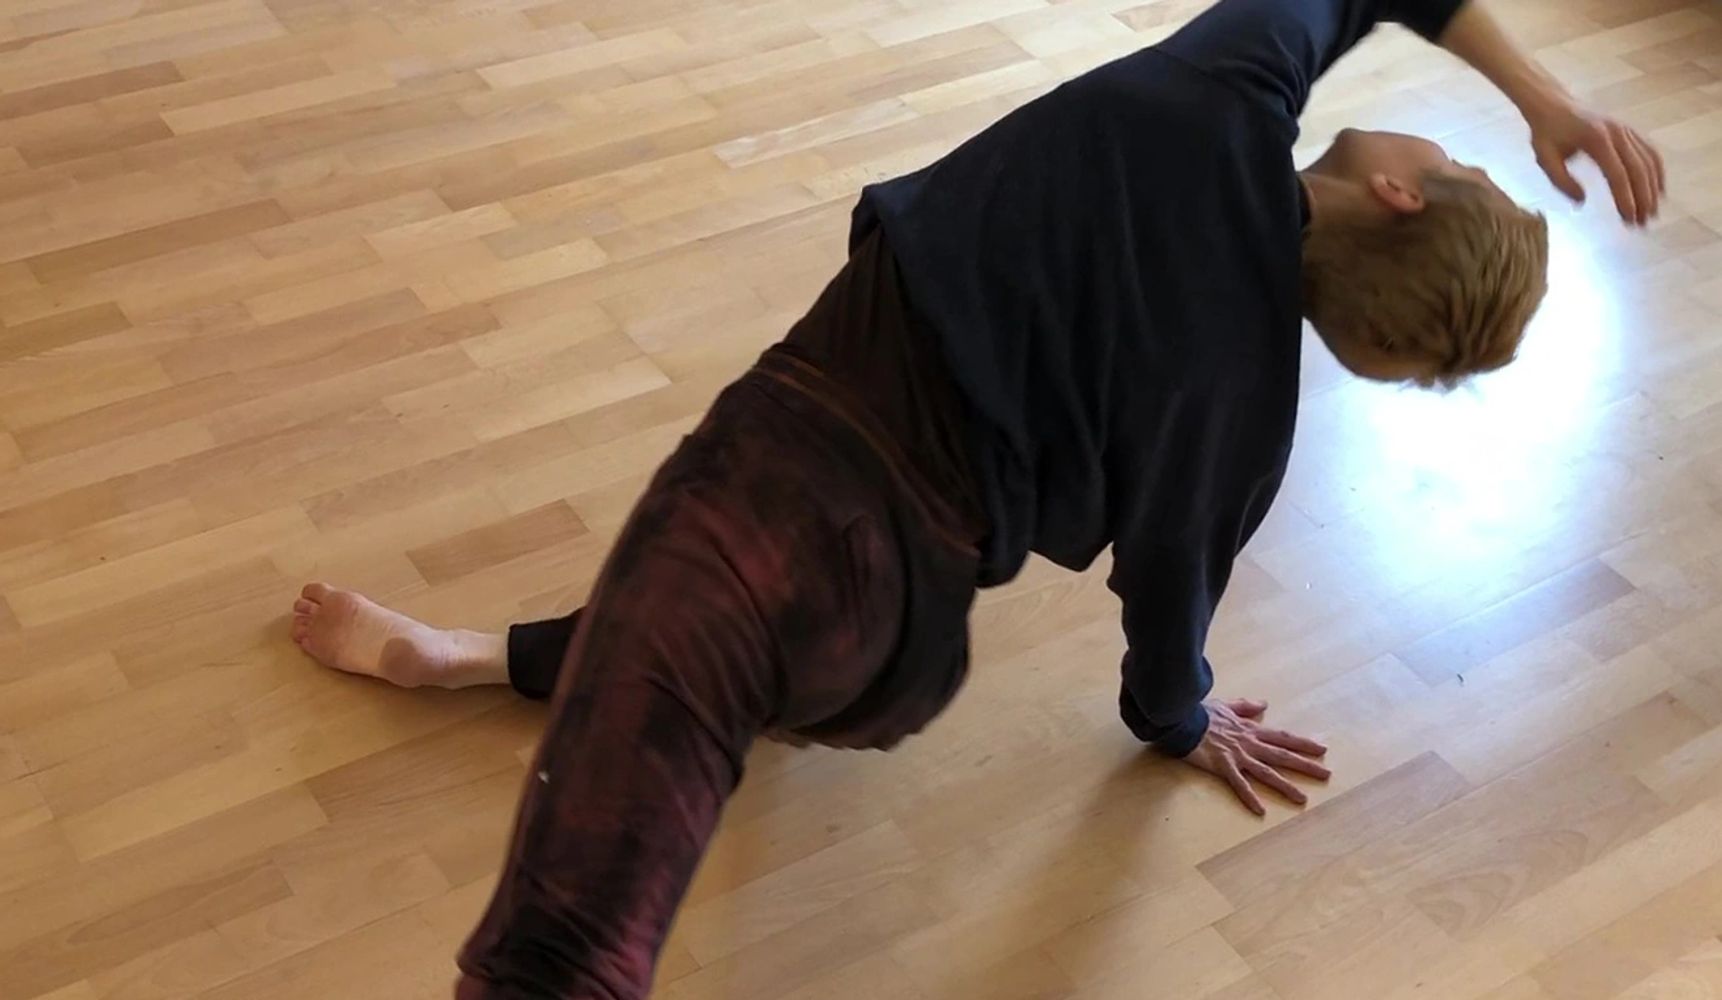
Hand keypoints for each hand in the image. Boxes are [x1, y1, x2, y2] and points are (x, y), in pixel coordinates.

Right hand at [1181, 699, 1329, 815]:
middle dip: (1305, 765)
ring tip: (1302, 799)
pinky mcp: (1223, 766)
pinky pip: (1238, 784)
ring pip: (1266, 772)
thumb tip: (1263, 704)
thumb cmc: (1200, 712)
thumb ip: (1245, 706)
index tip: (1322, 750)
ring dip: (1285, 785)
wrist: (1181, 717)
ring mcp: (1237, 755)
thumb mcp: (1226, 705)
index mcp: (1250, 730)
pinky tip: (1260, 810)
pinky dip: (1249, 797)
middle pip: (1282, 755)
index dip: (1303, 744)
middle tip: (1326, 775)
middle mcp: (1249, 743)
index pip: (1282, 737)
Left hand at [1526, 100, 1665, 225]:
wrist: (1554, 104)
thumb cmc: (1546, 134)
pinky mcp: (1630, 131)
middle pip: (1638, 169)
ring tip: (1651, 212)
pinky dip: (1656, 171)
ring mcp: (1627, 130)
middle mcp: (1617, 133)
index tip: (1629, 219)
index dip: (1625, 198)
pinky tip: (1658, 190)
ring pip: (1649, 161)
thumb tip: (1582, 202)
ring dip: (1653, 188)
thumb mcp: (1545, 159)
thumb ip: (1562, 182)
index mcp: (1596, 140)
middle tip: (1642, 223)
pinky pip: (1649, 151)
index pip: (1617, 174)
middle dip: (1643, 198)